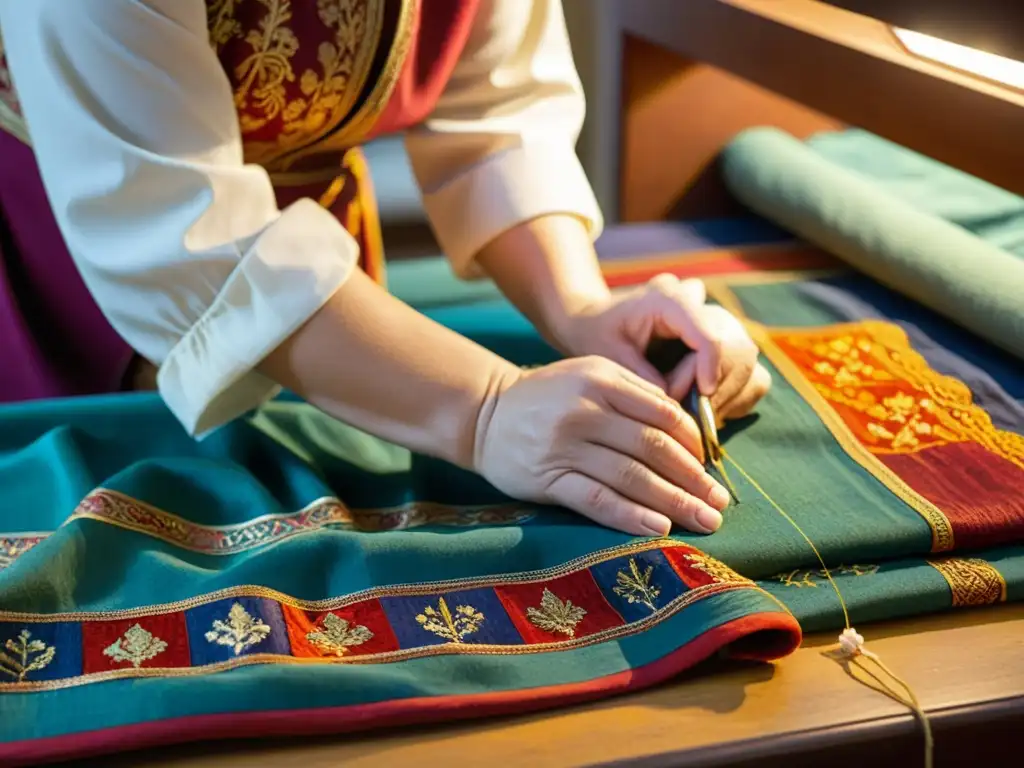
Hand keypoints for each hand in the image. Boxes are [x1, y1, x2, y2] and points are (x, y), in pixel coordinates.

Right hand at [473, 356, 731, 535]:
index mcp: (601, 380)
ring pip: (631, 476)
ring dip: (673, 502)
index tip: (710, 467)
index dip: (694, 444)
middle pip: (653, 448)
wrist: (485, 413)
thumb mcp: (590, 375)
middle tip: (719, 502)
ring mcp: (564, 446)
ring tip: (703, 520)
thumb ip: (635, 394)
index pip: (663, 414)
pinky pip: (596, 499)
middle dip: (693, 479)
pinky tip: (658, 528)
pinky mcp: (547, 478)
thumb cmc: (549, 396)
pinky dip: (630, 515)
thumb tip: (688, 434)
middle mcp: (585, 410)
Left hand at [556, 274, 770, 420]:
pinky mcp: (726, 344)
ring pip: (748, 363)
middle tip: (683, 413)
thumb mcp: (607, 356)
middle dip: (715, 389)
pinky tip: (704, 409)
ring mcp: (717, 324)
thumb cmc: (597, 335)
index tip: (698, 399)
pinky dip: (734, 398)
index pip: (711, 333)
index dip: (708, 371)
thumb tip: (676, 407)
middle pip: (737, 349)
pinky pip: (751, 374)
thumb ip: (641, 379)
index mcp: (670, 299)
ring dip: (725, 397)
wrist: (596, 322)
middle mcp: (701, 306)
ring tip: (690, 414)